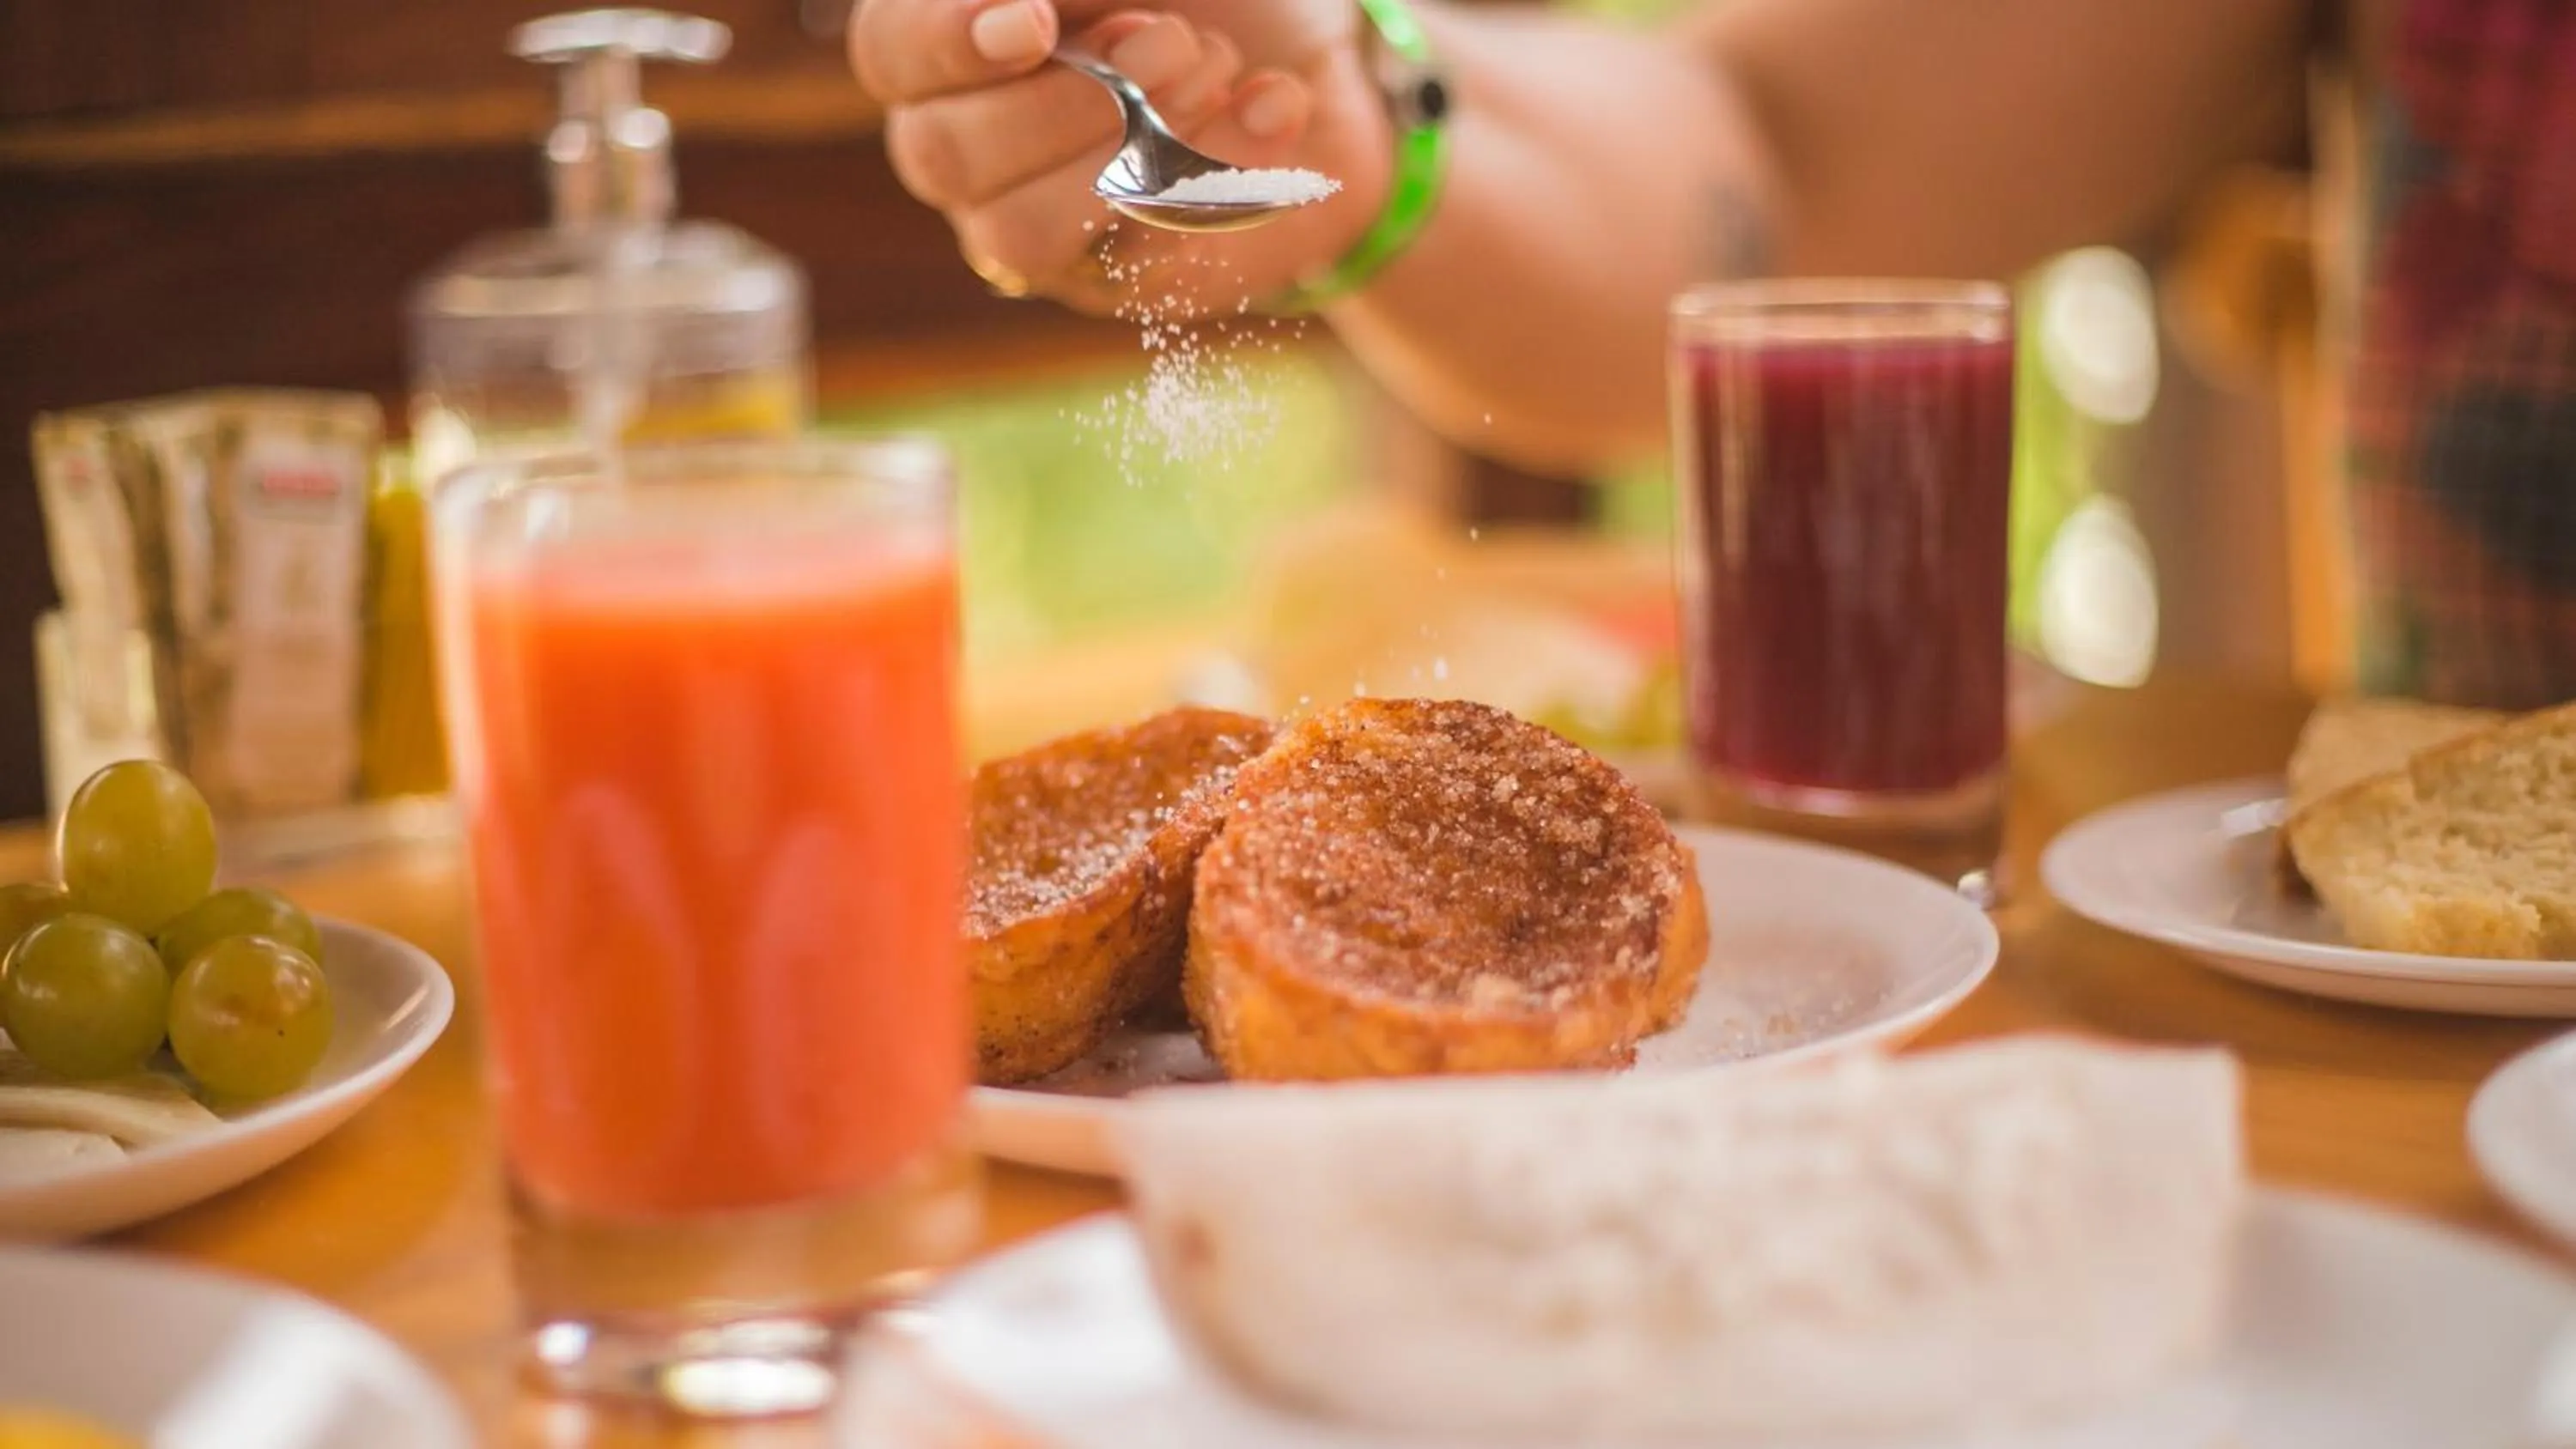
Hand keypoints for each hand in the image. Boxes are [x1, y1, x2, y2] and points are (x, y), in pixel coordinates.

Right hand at [850, 0, 1393, 314]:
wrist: (1328, 46)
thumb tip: (1027, 11)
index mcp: (952, 41)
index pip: (891, 53)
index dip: (947, 40)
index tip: (1036, 20)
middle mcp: (970, 140)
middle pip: (943, 157)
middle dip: (1068, 100)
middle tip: (1169, 39)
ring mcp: (1039, 220)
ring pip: (1019, 236)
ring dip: (1131, 152)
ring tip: (1212, 71)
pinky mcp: (1123, 279)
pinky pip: (1140, 262)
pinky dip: (1223, 170)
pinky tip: (1274, 102)